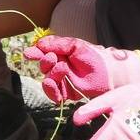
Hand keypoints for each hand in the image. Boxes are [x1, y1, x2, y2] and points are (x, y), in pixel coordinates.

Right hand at [24, 36, 139, 102]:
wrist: (111, 72)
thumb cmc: (96, 56)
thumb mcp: (76, 45)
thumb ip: (58, 44)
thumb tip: (39, 44)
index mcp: (60, 54)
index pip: (44, 54)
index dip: (35, 53)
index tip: (28, 53)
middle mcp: (59, 67)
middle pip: (43, 67)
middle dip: (45, 62)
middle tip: (52, 57)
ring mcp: (63, 81)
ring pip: (47, 81)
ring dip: (50, 75)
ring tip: (60, 68)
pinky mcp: (68, 94)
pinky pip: (54, 95)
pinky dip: (52, 91)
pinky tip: (54, 84)